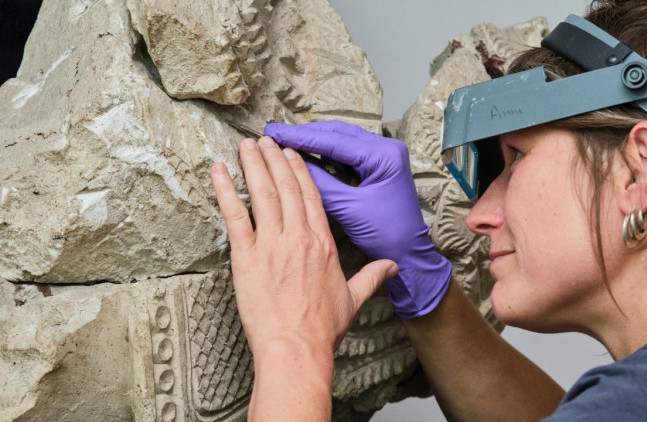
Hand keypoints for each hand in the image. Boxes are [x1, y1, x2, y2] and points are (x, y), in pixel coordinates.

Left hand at [210, 136, 397, 357]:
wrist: (297, 348)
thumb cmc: (322, 329)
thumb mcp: (353, 298)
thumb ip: (372, 276)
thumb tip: (392, 266)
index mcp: (323, 244)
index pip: (311, 197)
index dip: (300, 172)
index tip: (292, 155)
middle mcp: (299, 238)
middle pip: (287, 188)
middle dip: (275, 160)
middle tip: (266, 140)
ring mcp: (272, 245)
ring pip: (263, 194)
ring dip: (254, 165)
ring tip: (246, 145)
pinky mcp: (247, 257)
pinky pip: (234, 216)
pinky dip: (225, 190)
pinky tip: (218, 171)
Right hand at [264, 121, 451, 318]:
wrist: (410, 254)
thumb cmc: (387, 235)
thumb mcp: (349, 209)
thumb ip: (321, 185)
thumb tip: (290, 166)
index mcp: (384, 156)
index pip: (334, 140)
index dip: (300, 137)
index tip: (273, 132)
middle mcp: (386, 149)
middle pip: (337, 133)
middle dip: (304, 134)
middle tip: (274, 133)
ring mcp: (382, 156)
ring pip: (340, 141)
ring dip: (313, 141)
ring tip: (284, 141)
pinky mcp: (377, 167)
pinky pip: (346, 153)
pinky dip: (324, 153)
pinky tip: (304, 154)